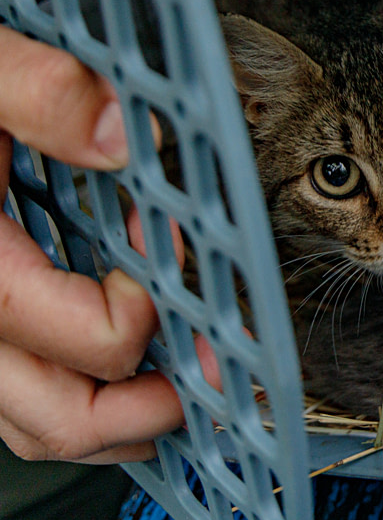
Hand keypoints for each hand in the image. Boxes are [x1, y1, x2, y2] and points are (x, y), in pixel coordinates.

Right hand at [0, 26, 189, 463]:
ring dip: (124, 421)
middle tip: (221, 367)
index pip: (77, 338)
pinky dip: (85, 404)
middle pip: (59, 418)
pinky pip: (22, 404)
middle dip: (153, 407)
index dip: (144, 320)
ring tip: (191, 384)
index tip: (173, 253)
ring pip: (38, 427)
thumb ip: (37, 92)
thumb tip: (122, 135)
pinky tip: (134, 373)